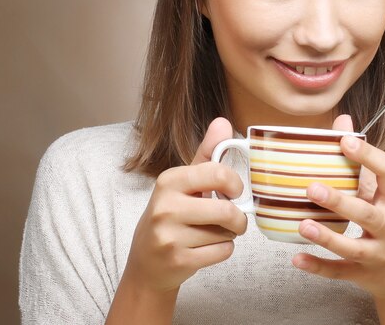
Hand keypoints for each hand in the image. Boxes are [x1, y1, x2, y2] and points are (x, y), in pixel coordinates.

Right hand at [123, 118, 247, 292]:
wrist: (146, 263)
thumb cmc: (172, 215)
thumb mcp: (185, 182)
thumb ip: (207, 153)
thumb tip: (222, 122)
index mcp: (169, 180)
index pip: (217, 173)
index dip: (235, 184)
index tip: (234, 191)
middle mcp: (166, 206)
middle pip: (226, 210)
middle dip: (238, 217)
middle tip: (234, 219)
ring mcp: (169, 236)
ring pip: (225, 233)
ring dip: (228, 235)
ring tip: (211, 233)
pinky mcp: (178, 261)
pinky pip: (222, 252)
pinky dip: (223, 251)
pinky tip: (206, 248)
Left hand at [291, 115, 384, 300]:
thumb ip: (364, 161)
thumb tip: (343, 122)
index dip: (368, 156)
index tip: (345, 141)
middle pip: (367, 214)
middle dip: (340, 202)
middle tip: (312, 187)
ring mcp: (377, 254)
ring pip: (352, 247)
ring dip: (326, 237)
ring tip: (303, 224)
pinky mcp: (363, 275)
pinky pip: (339, 271)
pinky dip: (318, 266)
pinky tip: (297, 258)